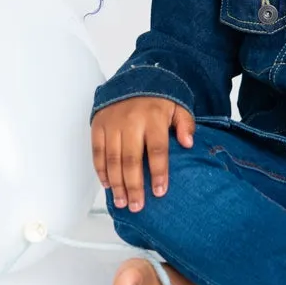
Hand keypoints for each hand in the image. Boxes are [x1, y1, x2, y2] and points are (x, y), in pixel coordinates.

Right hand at [90, 97, 194, 211]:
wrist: (133, 78)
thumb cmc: (158, 99)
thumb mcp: (178, 107)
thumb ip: (185, 124)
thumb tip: (188, 143)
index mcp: (154, 118)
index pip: (157, 150)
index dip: (159, 172)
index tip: (160, 192)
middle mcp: (131, 121)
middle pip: (131, 159)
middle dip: (134, 186)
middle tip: (137, 206)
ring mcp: (112, 123)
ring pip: (113, 159)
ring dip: (116, 184)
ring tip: (122, 202)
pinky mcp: (98, 125)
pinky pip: (97, 151)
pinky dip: (101, 170)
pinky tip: (107, 184)